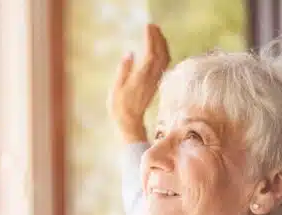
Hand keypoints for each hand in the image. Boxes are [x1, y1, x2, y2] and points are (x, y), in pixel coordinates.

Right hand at [107, 24, 170, 142]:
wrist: (130, 122)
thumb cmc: (119, 106)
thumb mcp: (116, 88)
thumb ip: (123, 69)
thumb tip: (129, 53)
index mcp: (141, 77)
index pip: (150, 54)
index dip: (151, 39)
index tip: (147, 28)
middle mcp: (151, 78)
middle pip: (161, 54)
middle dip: (158, 38)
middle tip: (152, 26)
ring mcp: (155, 80)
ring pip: (165, 59)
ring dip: (163, 44)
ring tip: (156, 33)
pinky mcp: (156, 83)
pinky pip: (164, 64)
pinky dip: (163, 52)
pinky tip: (159, 48)